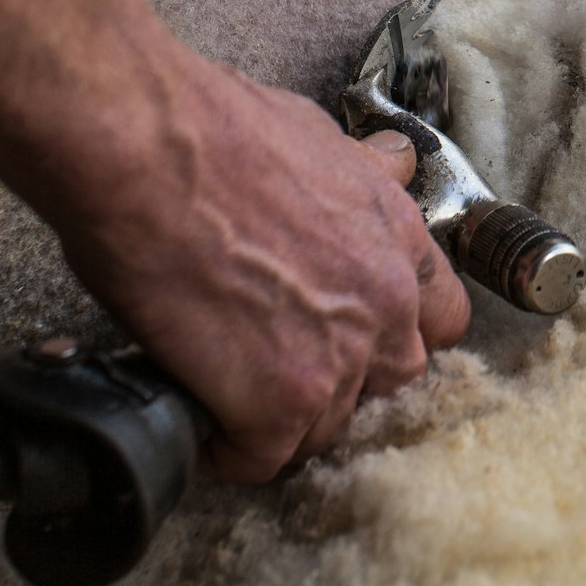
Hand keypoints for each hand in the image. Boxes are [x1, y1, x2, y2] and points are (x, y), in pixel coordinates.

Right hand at [51, 58, 472, 482]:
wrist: (144, 143)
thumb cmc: (208, 125)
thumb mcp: (314, 133)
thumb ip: (362, 171)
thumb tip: (388, 162)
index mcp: (398, 232)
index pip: (441, 316)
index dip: (393, 331)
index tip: (349, 334)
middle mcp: (387, 297)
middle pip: (391, 380)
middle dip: (341, 380)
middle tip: (276, 363)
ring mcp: (341, 355)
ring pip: (327, 427)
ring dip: (278, 417)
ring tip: (224, 387)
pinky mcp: (282, 401)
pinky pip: (262, 459)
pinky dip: (225, 449)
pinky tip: (193, 413)